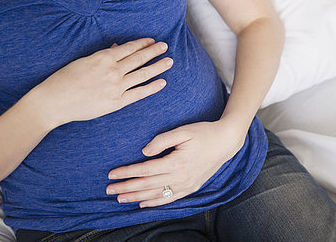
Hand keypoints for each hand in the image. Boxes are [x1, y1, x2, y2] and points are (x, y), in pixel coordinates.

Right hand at [28, 38, 172, 128]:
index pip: (129, 48)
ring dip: (158, 66)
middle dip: (154, 51)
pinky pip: (139, 93)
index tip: (151, 40)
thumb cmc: (64, 79)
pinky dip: (152, 87)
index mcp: (103, 57)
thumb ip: (103, 55)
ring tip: (169, 61)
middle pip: (139, 58)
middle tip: (165, 46)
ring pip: (143, 74)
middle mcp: (113, 71)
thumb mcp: (84, 61)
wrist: (54, 102)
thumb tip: (117, 48)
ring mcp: (116, 87)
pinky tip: (162, 82)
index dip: (142, 43)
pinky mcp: (116, 102)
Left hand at [105, 120, 245, 207]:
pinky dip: (155, 202)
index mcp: (177, 162)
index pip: (145, 170)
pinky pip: (170, 198)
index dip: (127, 172)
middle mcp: (181, 177)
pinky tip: (143, 204)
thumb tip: (144, 152)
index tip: (112, 174)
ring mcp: (187, 184)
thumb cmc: (204, 132)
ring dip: (137, 197)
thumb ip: (162, 140)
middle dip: (126, 188)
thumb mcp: (183, 131)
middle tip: (109, 189)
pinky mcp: (192, 187)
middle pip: (147, 185)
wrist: (226, 142)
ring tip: (120, 198)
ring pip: (157, 194)